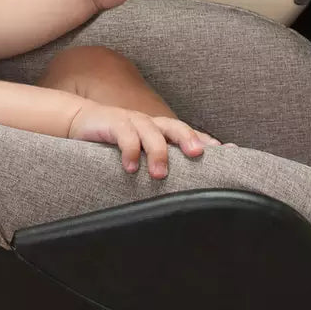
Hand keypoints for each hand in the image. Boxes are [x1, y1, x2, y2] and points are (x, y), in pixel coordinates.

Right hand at [68, 102, 219, 178]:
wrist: (81, 121)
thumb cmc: (117, 141)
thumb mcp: (141, 151)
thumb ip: (161, 162)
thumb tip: (184, 189)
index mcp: (161, 130)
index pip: (189, 133)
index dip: (207, 140)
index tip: (229, 151)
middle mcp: (151, 124)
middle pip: (175, 126)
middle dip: (188, 138)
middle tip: (197, 154)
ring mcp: (132, 121)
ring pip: (151, 132)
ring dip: (157, 152)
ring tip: (160, 174)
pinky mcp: (113, 123)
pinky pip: (124, 135)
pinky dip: (129, 150)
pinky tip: (130, 167)